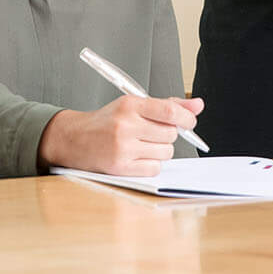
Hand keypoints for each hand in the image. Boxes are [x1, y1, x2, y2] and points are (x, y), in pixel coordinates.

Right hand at [40, 95, 204, 176]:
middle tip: (152, 133)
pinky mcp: (120, 167)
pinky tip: (137, 157)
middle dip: (167, 135)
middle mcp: (125, 125)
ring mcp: (123, 147)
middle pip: (170, 134)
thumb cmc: (107, 122)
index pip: (169, 111)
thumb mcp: (133, 106)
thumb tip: (198, 105)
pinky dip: (151, 164)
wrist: (74, 139)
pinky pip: (154, 168)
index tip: (189, 122)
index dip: (187, 118)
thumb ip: (167, 105)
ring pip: (166, 153)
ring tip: (142, 145)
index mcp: (130, 104)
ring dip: (160, 151)